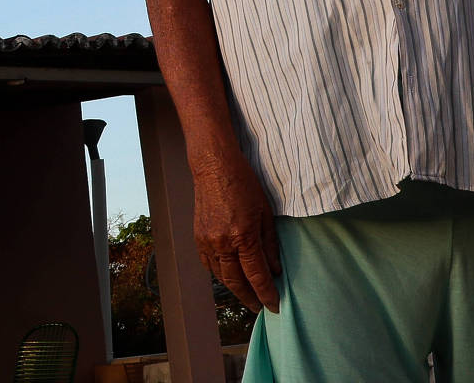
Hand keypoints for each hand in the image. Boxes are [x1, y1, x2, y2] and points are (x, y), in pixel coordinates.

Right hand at [192, 153, 282, 314]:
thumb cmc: (244, 184)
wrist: (214, 166)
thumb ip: (270, 244)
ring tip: (248, 295)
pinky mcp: (198, 237)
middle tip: (260, 307)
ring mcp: (207, 241)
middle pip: (236, 282)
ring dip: (235, 289)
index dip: (267, 294)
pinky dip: (220, 274)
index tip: (275, 306)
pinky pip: (209, 264)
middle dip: (250, 298)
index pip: (257, 276)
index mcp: (243, 236)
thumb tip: (275, 270)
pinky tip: (230, 276)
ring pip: (221, 276)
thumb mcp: (265, 213)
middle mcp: (223, 242)